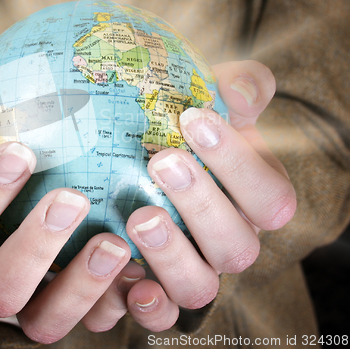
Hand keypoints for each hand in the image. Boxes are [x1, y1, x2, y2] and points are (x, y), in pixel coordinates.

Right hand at [0, 85, 140, 342]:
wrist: (18, 144)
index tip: (20, 152)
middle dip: (33, 249)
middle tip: (70, 199)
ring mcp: (28, 291)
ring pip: (44, 320)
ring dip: (80, 287)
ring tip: (114, 242)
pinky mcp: (69, 294)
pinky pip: (92, 318)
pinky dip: (117, 300)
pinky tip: (142, 266)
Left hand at [122, 60, 296, 330]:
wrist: (145, 156)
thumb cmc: (184, 128)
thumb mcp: (212, 99)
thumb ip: (238, 86)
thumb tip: (241, 89)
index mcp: (253, 201)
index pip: (270, 195)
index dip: (238, 162)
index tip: (194, 118)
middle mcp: (230, 242)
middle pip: (237, 246)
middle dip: (202, 204)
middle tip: (163, 160)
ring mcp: (196, 270)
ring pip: (200, 286)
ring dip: (173, 255)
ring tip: (140, 215)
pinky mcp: (157, 289)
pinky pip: (162, 314)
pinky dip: (149, 306)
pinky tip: (130, 280)